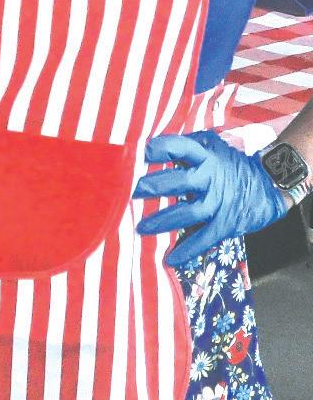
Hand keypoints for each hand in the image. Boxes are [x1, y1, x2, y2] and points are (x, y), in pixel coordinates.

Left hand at [133, 130, 287, 265]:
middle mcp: (210, 177)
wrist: (270, 184)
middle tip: (129, 191)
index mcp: (205, 156)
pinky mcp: (226, 223)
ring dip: (163, 222)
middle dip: (153, 187)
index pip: (180, 148)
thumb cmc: (231, 163)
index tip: (137, 152)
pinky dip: (188, 250)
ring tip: (141, 228)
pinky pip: (205, 238)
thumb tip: (152, 140)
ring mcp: (218, 202)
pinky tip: (170, 259)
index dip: (159, 149)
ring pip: (188, 213)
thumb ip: (187, 144)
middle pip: (179, 182)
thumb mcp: (212, 145)